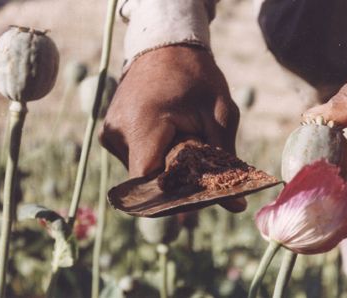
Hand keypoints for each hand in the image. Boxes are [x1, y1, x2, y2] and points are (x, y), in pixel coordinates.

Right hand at [99, 45, 245, 211]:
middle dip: (175, 184)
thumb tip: (237, 207)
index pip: (149, 183)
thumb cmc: (196, 76)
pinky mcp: (110, 133)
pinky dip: (155, 159)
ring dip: (165, 170)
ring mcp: (110, 133)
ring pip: (140, 173)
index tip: (198, 196)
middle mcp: (118, 132)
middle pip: (147, 181)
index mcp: (143, 124)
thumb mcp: (219, 114)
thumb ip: (226, 161)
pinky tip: (171, 139)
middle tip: (201, 170)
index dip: (174, 197)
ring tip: (185, 144)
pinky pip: (134, 159)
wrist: (166, 46)